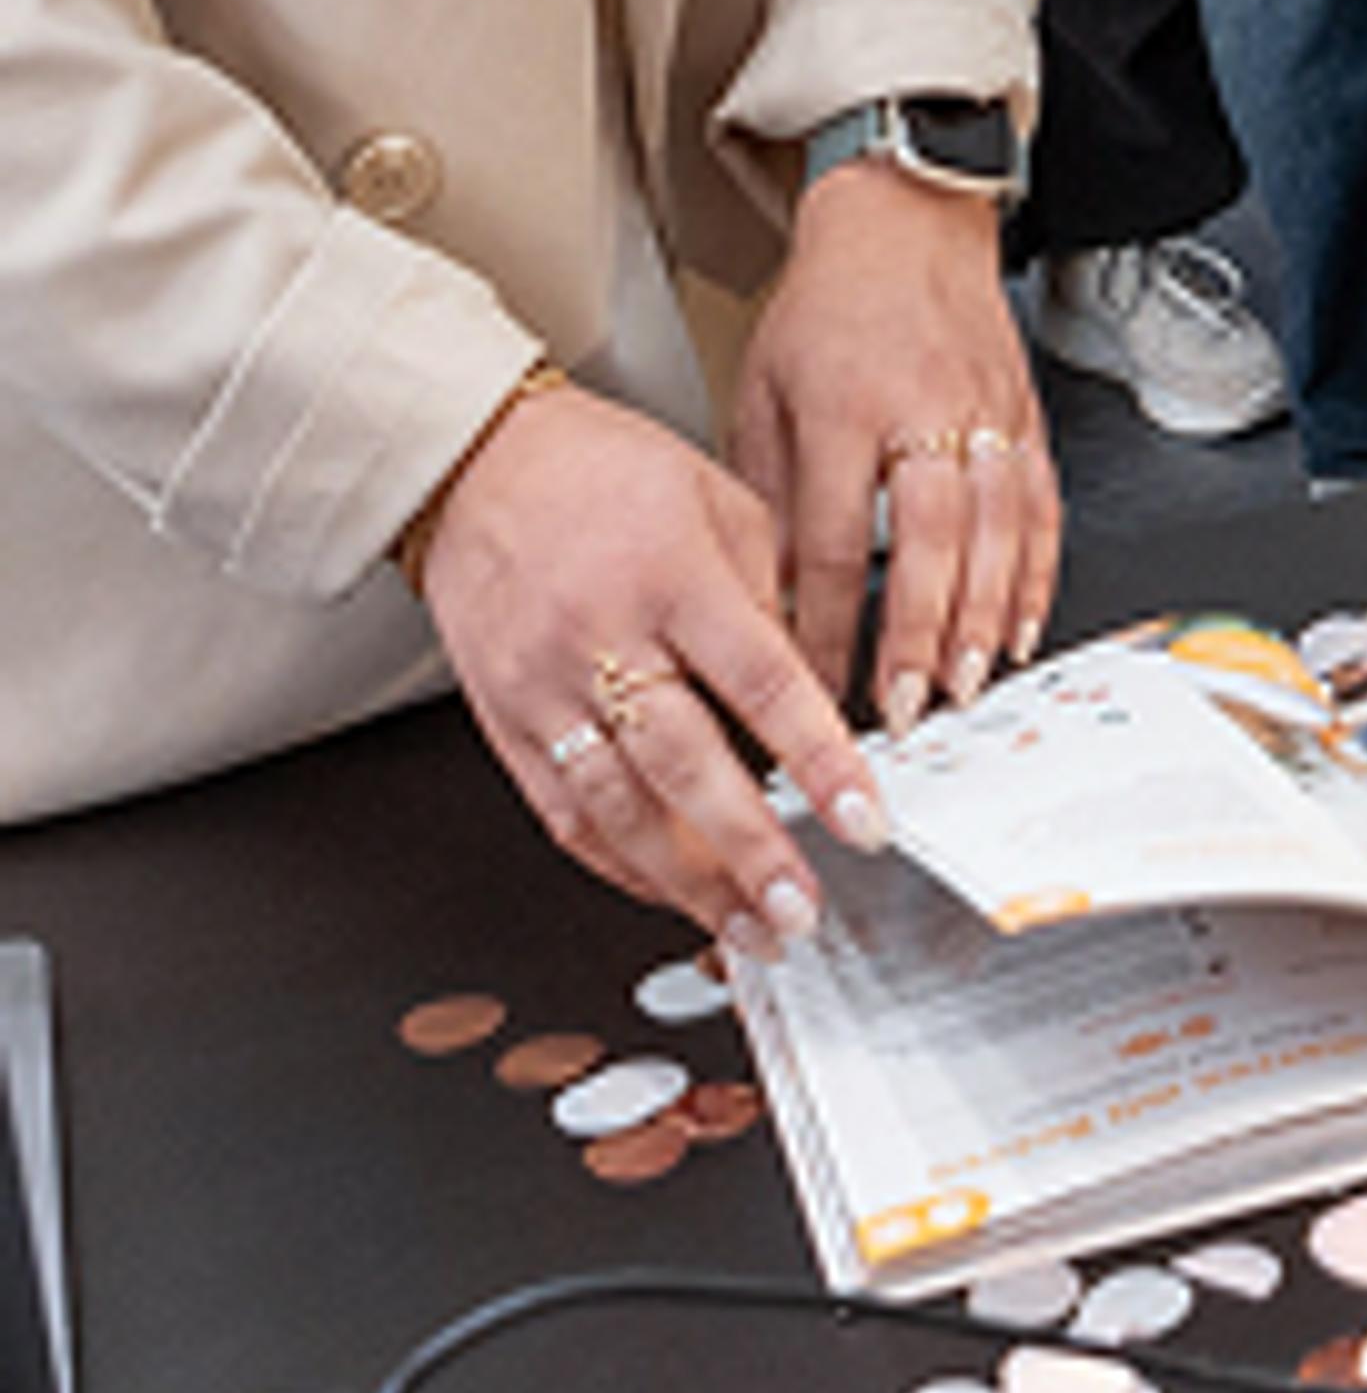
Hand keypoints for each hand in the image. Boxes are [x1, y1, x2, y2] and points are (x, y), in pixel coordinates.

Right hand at [417, 378, 889, 950]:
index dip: (819, 758)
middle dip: (750, 851)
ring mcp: (546, 687)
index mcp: (674, 574)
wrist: (477, 463)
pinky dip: (619, 865)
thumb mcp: (717, 498)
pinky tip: (667, 893)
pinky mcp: (505, 721)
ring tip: (746, 930)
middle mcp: (606, 635)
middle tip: (801, 910)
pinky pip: (564, 812)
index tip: (864, 818)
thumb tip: (811, 684)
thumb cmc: (603, 470)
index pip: (761, 681)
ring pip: (621, 807)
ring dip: (690, 882)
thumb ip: (766, 592)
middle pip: (685, 764)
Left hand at [729, 153, 1060, 732]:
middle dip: (920, 637)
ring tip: (968, 684)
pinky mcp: (1024, 410)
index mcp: (843, 408)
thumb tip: (769, 595)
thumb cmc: (827, 304)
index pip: (832, 542)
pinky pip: (1040, 503)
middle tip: (909, 707)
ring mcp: (983, 410)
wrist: (904, 219)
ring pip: (996, 530)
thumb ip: (769, 497)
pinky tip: (1020, 623)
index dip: (825, 626)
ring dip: (983, 617)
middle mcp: (920, 411)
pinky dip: (1036, 570)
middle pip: (929, 543)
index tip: (814, 691)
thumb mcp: (764, 392)